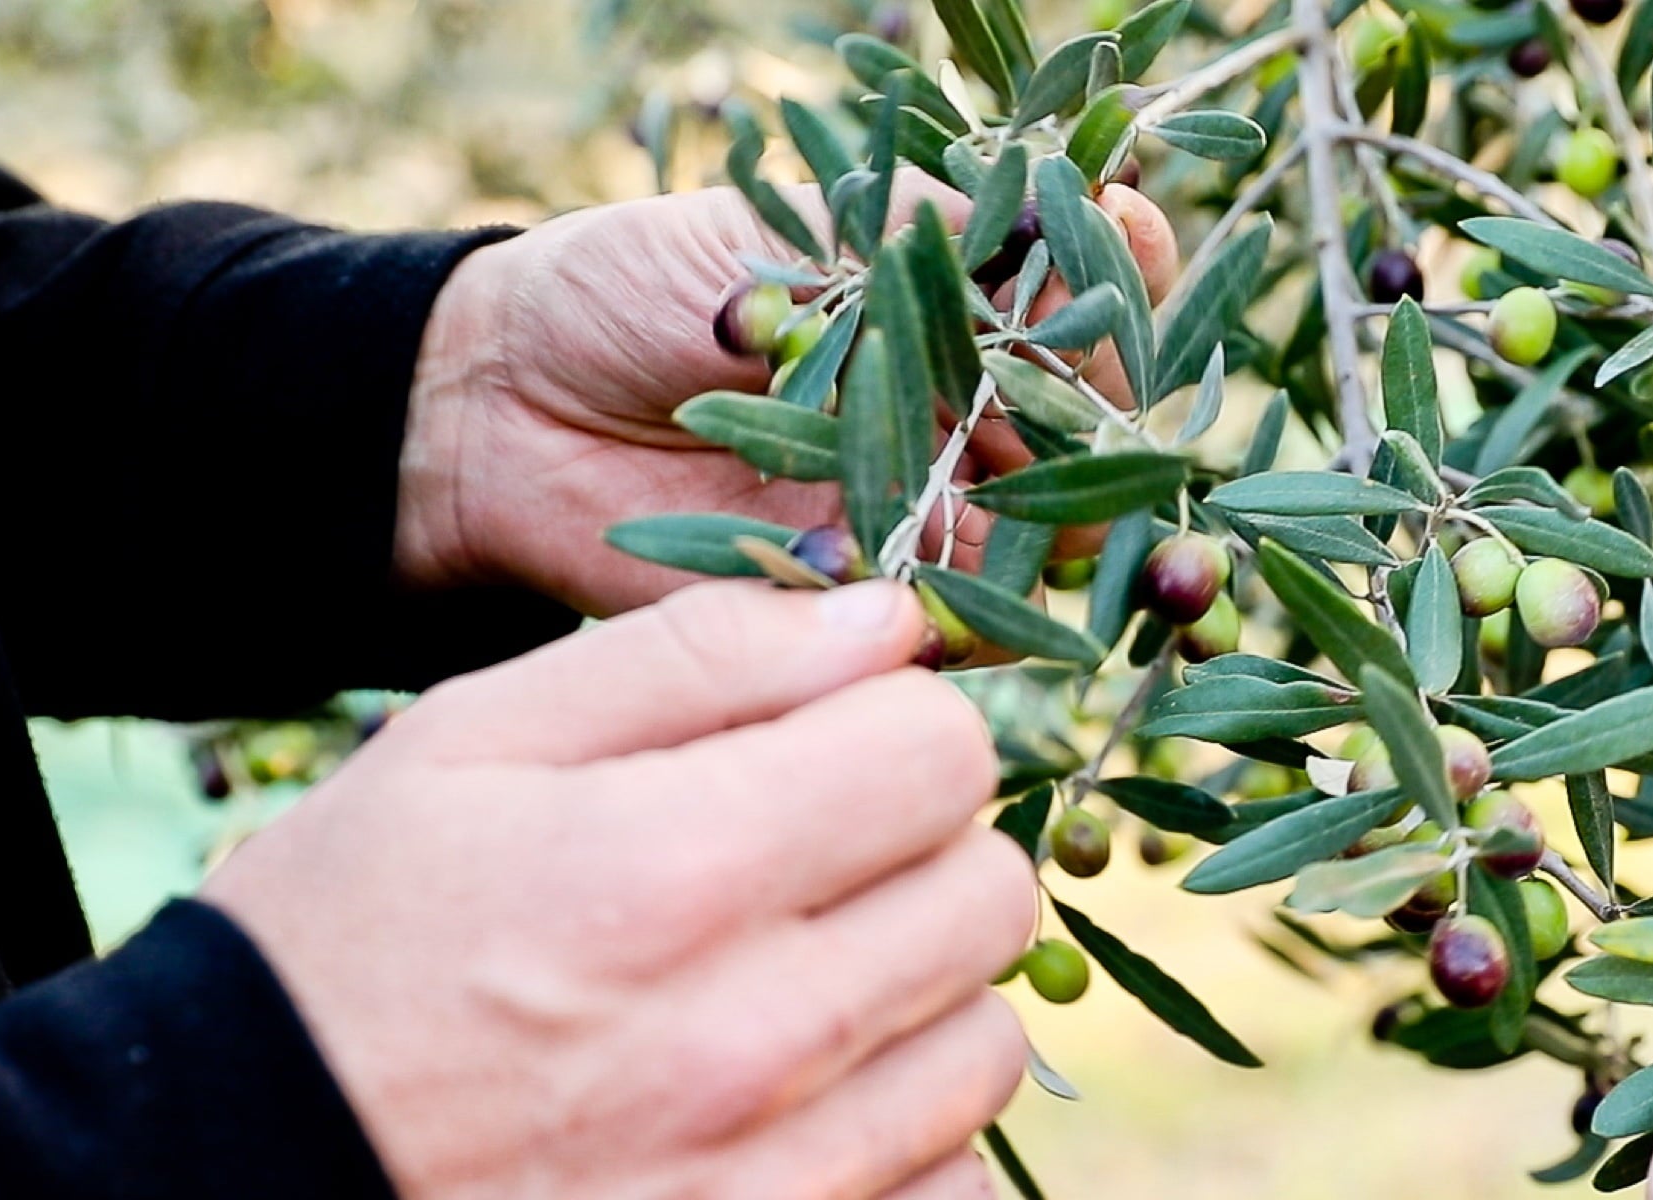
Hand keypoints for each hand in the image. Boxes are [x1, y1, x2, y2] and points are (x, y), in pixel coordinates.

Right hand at [202, 580, 1031, 1197]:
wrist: (236, 1168)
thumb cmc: (343, 945)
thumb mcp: (467, 746)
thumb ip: (696, 658)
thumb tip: (887, 615)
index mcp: (671, 870)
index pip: (942, 753)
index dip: (898, 729)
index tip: (835, 750)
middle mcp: (748, 1040)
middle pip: (990, 894)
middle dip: (922, 853)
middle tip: (812, 866)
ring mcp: (775, 1179)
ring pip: (987, 1046)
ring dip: (921, 999)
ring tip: (792, 986)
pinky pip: (956, 1188)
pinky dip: (904, 1139)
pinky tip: (799, 1106)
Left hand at [396, 179, 1179, 615]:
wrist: (499, 411)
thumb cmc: (631, 289)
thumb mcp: (777, 231)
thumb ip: (917, 233)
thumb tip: (1057, 217)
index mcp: (953, 308)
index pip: (1085, 294)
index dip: (1126, 277)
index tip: (1137, 243)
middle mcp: (961, 413)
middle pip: (1093, 435)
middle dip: (1130, 439)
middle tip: (1152, 445)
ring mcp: (923, 512)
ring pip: (1047, 541)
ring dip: (1083, 543)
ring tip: (1108, 544)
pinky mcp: (864, 608)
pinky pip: (954, 629)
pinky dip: (987, 622)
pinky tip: (1002, 600)